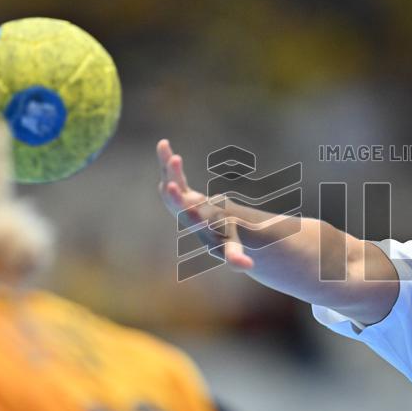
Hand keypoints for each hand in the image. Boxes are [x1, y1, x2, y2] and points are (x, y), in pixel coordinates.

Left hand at [156, 139, 254, 270]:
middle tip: (170, 186)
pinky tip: (163, 143)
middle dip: (175, 196)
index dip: (192, 215)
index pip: (196, 222)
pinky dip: (167, 161)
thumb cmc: (227, 238)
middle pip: (178, 205)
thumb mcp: (232, 248)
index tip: (189, 208)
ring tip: (167, 149)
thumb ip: (235, 258)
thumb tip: (249, 267)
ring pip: (171, 186)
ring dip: (169, 170)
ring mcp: (180, 203)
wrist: (213, 230)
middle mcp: (187, 215)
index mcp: (201, 227)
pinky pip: (171, 175)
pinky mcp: (178, 192)